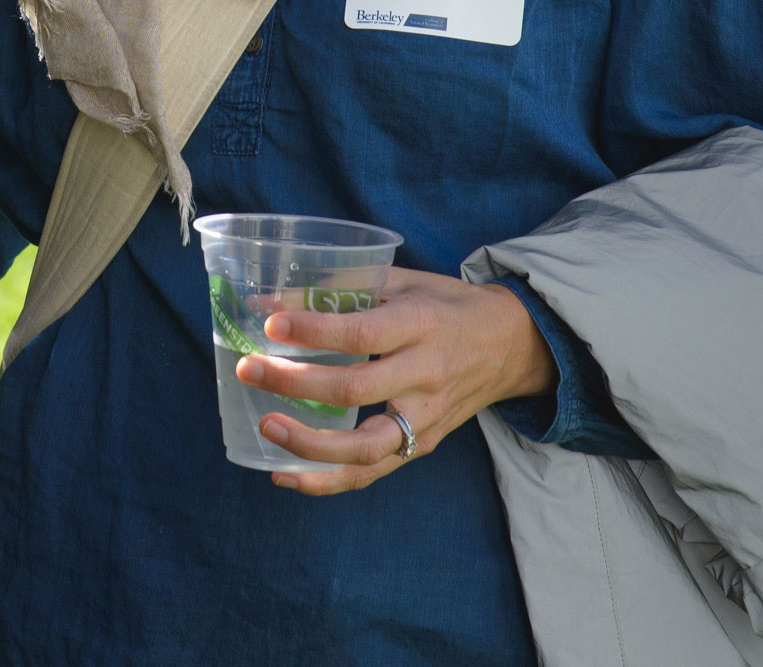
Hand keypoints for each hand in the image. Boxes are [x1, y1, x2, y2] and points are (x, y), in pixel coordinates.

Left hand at [234, 268, 555, 494]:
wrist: (511, 346)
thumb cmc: (446, 305)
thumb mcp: (403, 281)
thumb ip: (342, 286)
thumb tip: (268, 297)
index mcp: (421, 326)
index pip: (362, 333)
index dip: (314, 329)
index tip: (271, 323)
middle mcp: (425, 376)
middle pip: (354, 390)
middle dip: (295, 383)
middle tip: (250, 370)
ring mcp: (425, 419)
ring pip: (365, 448)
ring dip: (309, 444)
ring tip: (266, 427)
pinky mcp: (422, 445)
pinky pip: (372, 471)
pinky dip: (327, 480)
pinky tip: (285, 474)